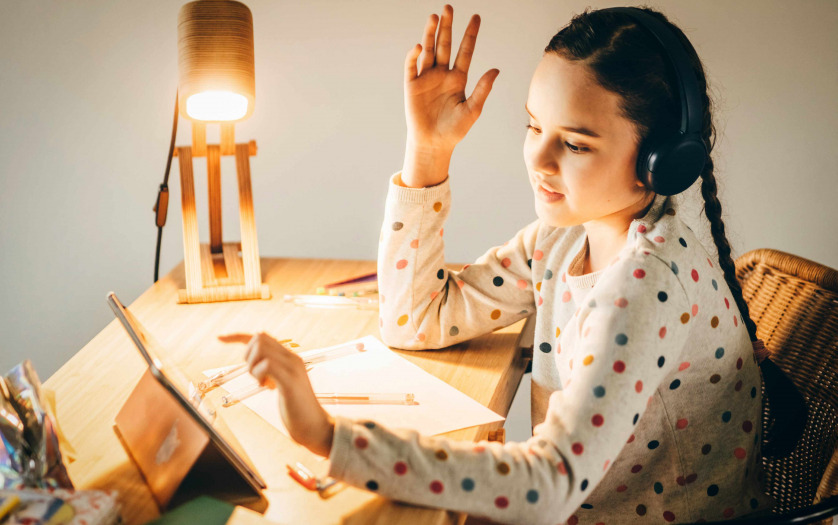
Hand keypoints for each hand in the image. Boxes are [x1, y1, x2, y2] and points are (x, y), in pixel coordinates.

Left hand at [218, 332, 334, 457]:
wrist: (315, 426)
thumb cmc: (297, 408)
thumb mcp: (284, 384)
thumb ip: (274, 371)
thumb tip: (258, 365)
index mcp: (290, 357)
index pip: (262, 336)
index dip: (238, 336)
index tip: (220, 338)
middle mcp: (292, 358)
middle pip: (260, 338)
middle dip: (248, 355)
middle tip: (255, 375)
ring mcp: (292, 368)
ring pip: (261, 349)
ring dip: (253, 366)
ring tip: (262, 382)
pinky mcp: (290, 381)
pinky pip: (267, 365)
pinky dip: (259, 374)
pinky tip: (266, 387)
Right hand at [404, 4, 499, 151]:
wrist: (433, 144)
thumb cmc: (454, 130)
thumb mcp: (472, 110)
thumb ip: (482, 89)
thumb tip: (495, 70)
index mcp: (458, 78)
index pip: (465, 51)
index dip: (470, 34)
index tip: (476, 17)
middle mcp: (442, 74)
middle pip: (445, 45)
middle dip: (447, 27)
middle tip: (449, 8)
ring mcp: (426, 78)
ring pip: (429, 51)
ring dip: (431, 34)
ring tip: (434, 17)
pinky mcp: (412, 85)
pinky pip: (412, 66)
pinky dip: (415, 55)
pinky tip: (420, 46)